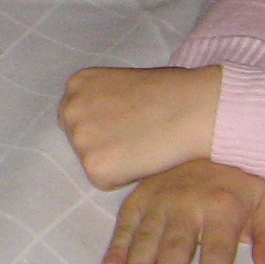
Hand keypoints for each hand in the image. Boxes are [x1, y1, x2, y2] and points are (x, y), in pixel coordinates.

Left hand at [60, 63, 220, 188]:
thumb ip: (105, 98)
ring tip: (143, 146)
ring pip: (92, 161)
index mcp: (78, 84)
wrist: (192, 107)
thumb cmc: (172, 91)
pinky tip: (144, 159)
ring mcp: (79, 139)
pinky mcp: (94, 166)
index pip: (77, 116)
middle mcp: (71, 109)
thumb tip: (106, 118)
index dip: (103, 125)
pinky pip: (105, 182)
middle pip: (79, 139)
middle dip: (103, 143)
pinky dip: (124, 178)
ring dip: (114, 161)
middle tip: (136, 139)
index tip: (125, 126)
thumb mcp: (125, 81)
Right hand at [104, 160, 264, 263]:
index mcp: (223, 207)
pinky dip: (116, 245)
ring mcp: (160, 199)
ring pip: (147, 237)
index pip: (217, 251)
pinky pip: (125, 221)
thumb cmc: (243, 180)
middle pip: (176, 247)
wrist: (212, 134)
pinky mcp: (140, 195)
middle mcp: (188, 204)